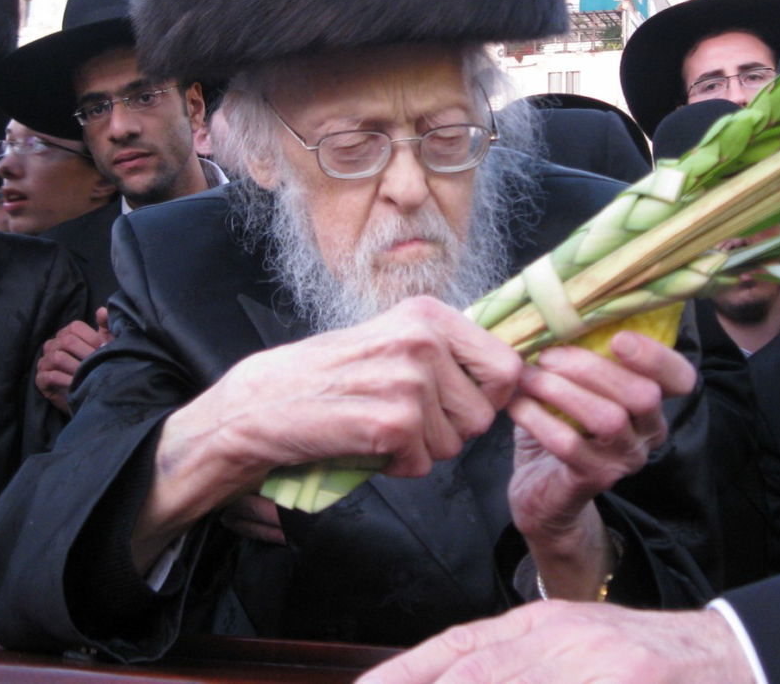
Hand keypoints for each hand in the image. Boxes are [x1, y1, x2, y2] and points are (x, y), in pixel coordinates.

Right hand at [35, 310, 112, 414]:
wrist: (89, 394)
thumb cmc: (97, 365)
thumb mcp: (105, 345)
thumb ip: (106, 327)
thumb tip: (102, 310)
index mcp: (67, 333)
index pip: (75, 328)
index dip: (92, 338)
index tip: (106, 349)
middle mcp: (53, 344)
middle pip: (67, 342)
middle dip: (86, 353)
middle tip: (99, 364)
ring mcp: (45, 361)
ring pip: (58, 358)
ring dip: (77, 367)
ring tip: (89, 375)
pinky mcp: (41, 379)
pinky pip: (51, 376)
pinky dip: (66, 379)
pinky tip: (76, 384)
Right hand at [132, 296, 521, 569]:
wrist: (265, 402)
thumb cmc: (332, 376)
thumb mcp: (394, 341)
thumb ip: (447, 352)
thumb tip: (514, 376)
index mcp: (429, 314)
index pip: (508, 365)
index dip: (489, 397)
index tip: (456, 403)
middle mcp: (423, 339)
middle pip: (484, 414)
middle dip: (451, 430)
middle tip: (404, 418)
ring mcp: (408, 380)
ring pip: (455, 444)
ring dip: (421, 448)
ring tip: (378, 424)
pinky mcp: (393, 422)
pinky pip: (423, 465)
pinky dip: (396, 465)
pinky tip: (364, 441)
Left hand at [357, 602, 755, 683]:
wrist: (732, 659)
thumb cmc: (648, 664)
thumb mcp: (576, 650)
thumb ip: (518, 663)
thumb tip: (448, 677)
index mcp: (543, 625)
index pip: (458, 649)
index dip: (404, 674)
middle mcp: (561, 640)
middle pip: (472, 673)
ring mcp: (596, 666)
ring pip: (501, 680)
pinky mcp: (625, 680)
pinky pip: (556, 683)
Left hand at [507, 330, 695, 598]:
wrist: (542, 491)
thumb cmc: (560, 425)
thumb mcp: (574, 385)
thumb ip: (577, 355)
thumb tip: (551, 311)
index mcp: (651, 403)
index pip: (680, 379)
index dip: (657, 356)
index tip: (618, 338)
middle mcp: (648, 432)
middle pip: (643, 394)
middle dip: (592, 367)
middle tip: (547, 355)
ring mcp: (624, 460)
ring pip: (608, 419)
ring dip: (562, 391)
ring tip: (527, 377)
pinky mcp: (593, 480)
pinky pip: (570, 445)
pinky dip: (538, 419)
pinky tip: (516, 405)